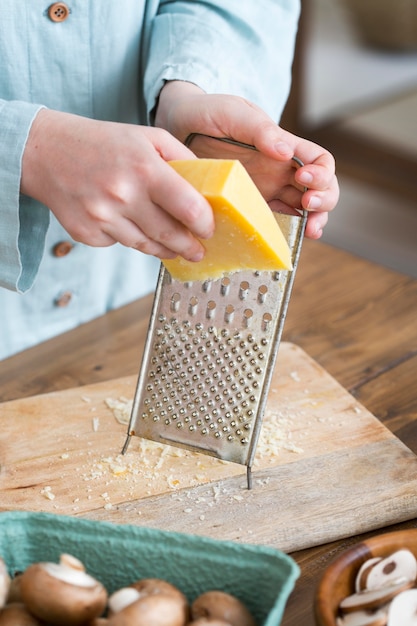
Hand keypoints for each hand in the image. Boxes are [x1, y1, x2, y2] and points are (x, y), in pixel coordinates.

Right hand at [20, 109, 214, 260]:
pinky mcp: (86, 233)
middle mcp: (122, 195)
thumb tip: (209, 188)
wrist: (46, 152)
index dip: (204, 224)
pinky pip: (119, 244)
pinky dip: (129, 238)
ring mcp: (102, 217)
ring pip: (146, 247)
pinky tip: (129, 225)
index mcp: (144, 168)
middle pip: (170, 236)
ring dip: (164, 250)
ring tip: (175, 248)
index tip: (209, 229)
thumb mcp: (148, 137)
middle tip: (199, 251)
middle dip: (190, 248)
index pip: (188, 208)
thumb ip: (182, 160)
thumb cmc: (103, 143)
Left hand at [155, 81, 338, 238]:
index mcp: (284, 147)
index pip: (320, 161)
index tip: (305, 178)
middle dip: (324, 200)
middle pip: (320, 190)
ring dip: (313, 223)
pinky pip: (271, 224)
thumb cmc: (205, 112)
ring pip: (302, 212)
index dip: (322, 173)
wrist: (174, 128)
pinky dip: (282, 234)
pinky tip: (281, 241)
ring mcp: (264, 192)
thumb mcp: (231, 112)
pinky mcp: (246, 208)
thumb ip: (258, 128)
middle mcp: (279, 172)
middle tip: (308, 206)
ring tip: (308, 232)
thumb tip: (287, 153)